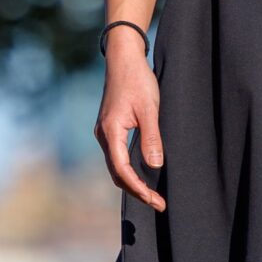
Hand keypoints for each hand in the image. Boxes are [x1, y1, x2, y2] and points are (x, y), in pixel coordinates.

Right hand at [95, 45, 165, 212]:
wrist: (123, 58)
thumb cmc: (137, 80)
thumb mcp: (149, 109)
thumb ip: (151, 138)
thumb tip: (154, 166)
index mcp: (111, 132)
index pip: (122, 170)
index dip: (138, 188)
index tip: (155, 200)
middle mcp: (103, 135)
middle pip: (116, 173)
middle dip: (136, 190)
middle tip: (157, 203)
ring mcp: (105, 131)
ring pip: (115, 165)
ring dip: (132, 181)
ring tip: (151, 194)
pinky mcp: (110, 127)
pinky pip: (117, 155)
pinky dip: (128, 169)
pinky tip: (142, 172)